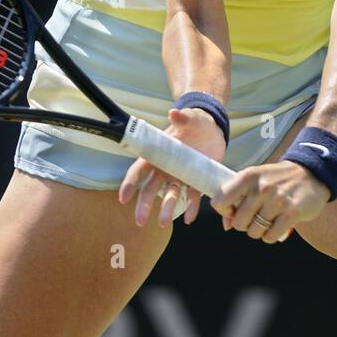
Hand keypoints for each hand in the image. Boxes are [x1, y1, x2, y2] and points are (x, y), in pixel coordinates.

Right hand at [118, 106, 225, 227]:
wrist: (213, 130)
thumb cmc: (196, 122)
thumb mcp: (191, 118)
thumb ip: (182, 118)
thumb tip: (173, 113)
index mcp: (158, 153)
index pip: (139, 170)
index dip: (130, 183)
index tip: (123, 198)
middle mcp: (166, 168)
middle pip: (150, 188)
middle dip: (144, 204)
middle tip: (140, 220)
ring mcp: (180, 176)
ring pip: (170, 195)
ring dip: (167, 209)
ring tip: (164, 223)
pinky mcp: (196, 181)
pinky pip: (191, 196)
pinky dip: (191, 207)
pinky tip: (190, 218)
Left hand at [210, 160, 329, 242]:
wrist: (311, 174)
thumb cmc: (277, 180)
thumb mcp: (255, 180)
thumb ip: (237, 198)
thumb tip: (227, 225)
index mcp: (248, 176)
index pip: (220, 201)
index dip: (225, 211)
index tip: (234, 210)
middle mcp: (261, 187)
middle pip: (239, 222)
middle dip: (246, 225)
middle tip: (257, 216)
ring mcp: (277, 200)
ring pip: (254, 232)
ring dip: (260, 231)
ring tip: (269, 219)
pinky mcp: (292, 213)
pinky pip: (270, 237)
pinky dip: (271, 236)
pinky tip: (277, 224)